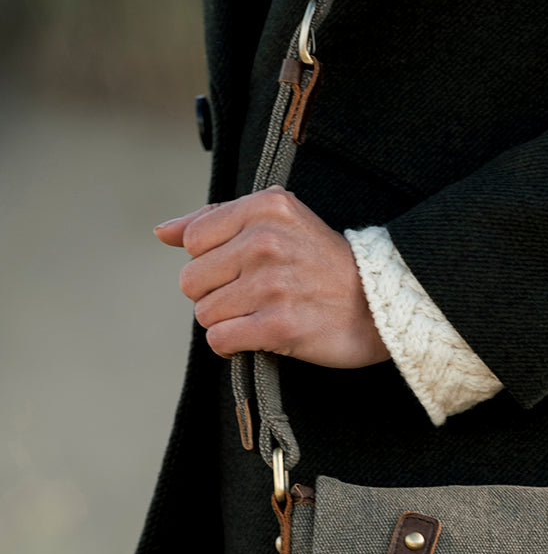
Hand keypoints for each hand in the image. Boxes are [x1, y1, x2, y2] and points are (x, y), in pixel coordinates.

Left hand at [153, 186, 389, 367]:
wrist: (379, 304)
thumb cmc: (324, 264)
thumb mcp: (278, 221)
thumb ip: (216, 220)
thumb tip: (162, 232)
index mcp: (265, 208)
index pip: (192, 240)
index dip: (212, 261)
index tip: (245, 268)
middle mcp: (266, 241)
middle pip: (191, 281)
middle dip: (216, 295)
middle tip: (253, 296)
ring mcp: (272, 285)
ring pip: (205, 314)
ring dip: (228, 322)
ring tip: (262, 315)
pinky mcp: (279, 326)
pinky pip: (220, 340)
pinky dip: (234, 345)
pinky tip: (260, 336)